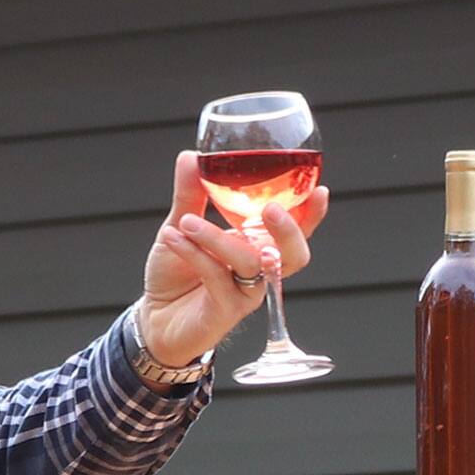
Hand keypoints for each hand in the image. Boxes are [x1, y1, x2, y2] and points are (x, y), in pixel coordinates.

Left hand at [137, 151, 330, 370]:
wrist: (154, 317)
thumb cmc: (175, 273)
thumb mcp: (181, 225)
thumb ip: (190, 194)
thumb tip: (191, 156)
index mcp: (257, 245)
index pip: (295, 230)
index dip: (312, 214)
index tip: (319, 190)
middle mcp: (259, 270)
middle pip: (294, 255)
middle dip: (289, 231)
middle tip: (269, 209)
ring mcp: (246, 294)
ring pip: (251, 263)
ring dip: (218, 238)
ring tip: (186, 222)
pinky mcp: (226, 312)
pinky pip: (218, 278)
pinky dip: (194, 253)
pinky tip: (172, 237)